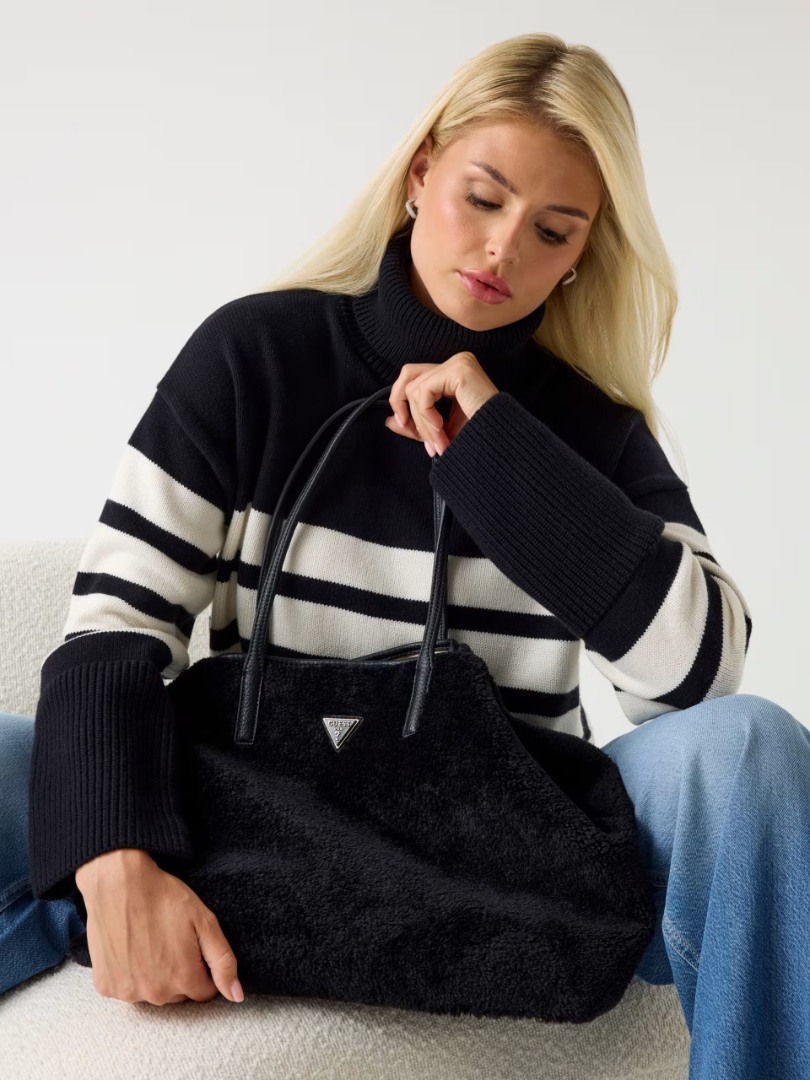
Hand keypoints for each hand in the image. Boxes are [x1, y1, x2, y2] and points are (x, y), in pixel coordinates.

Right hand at [75, 848, 243, 1006]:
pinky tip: (130, 948)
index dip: (202, 968)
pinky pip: (126, 989)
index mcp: (183, 978)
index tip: (191, 946)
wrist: (119, 883)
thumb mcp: (204, 921)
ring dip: (154, 976)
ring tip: (149, 942)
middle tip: (170, 940)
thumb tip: (236, 996)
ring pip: (152, 993)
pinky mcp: (106, 986)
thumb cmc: (164, 897)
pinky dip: (130, 974)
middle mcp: (155, 993)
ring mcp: (128, 992)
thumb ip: (224, 961)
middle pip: (178, 994)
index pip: (205, 991)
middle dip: (179, 972)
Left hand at [383, 352, 498, 456]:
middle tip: (414, 433)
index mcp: (454, 373)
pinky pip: (423, 392)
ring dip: (422, 423)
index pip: (415, 378)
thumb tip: (389, 420)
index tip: (407, 428)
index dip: (403, 403)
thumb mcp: (440, 430)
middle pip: (409, 375)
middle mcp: (457, 362)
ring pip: (415, 389)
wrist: (502, 444)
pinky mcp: (458, 370)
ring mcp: (459, 363)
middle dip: (403, 406)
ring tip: (438, 443)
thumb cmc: (480, 438)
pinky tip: (441, 430)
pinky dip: (426, 415)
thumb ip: (417, 423)